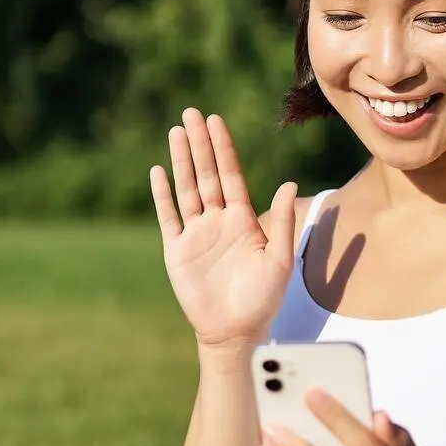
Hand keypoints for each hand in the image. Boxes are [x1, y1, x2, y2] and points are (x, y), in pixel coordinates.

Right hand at [151, 109, 297, 349]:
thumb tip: (288, 184)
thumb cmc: (262, 299)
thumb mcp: (278, 260)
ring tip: (175, 132)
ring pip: (186, 189)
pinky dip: (162, 194)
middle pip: (206, 174)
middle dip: (199, 144)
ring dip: (181, 161)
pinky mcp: (177, 250)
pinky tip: (158, 171)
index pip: (231, 175)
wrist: (234, 331)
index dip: (223, 148)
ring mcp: (196, 233)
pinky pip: (168, 217)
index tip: (217, 121)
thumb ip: (280, 222)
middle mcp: (217, 220)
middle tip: (191, 113)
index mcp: (242, 219)